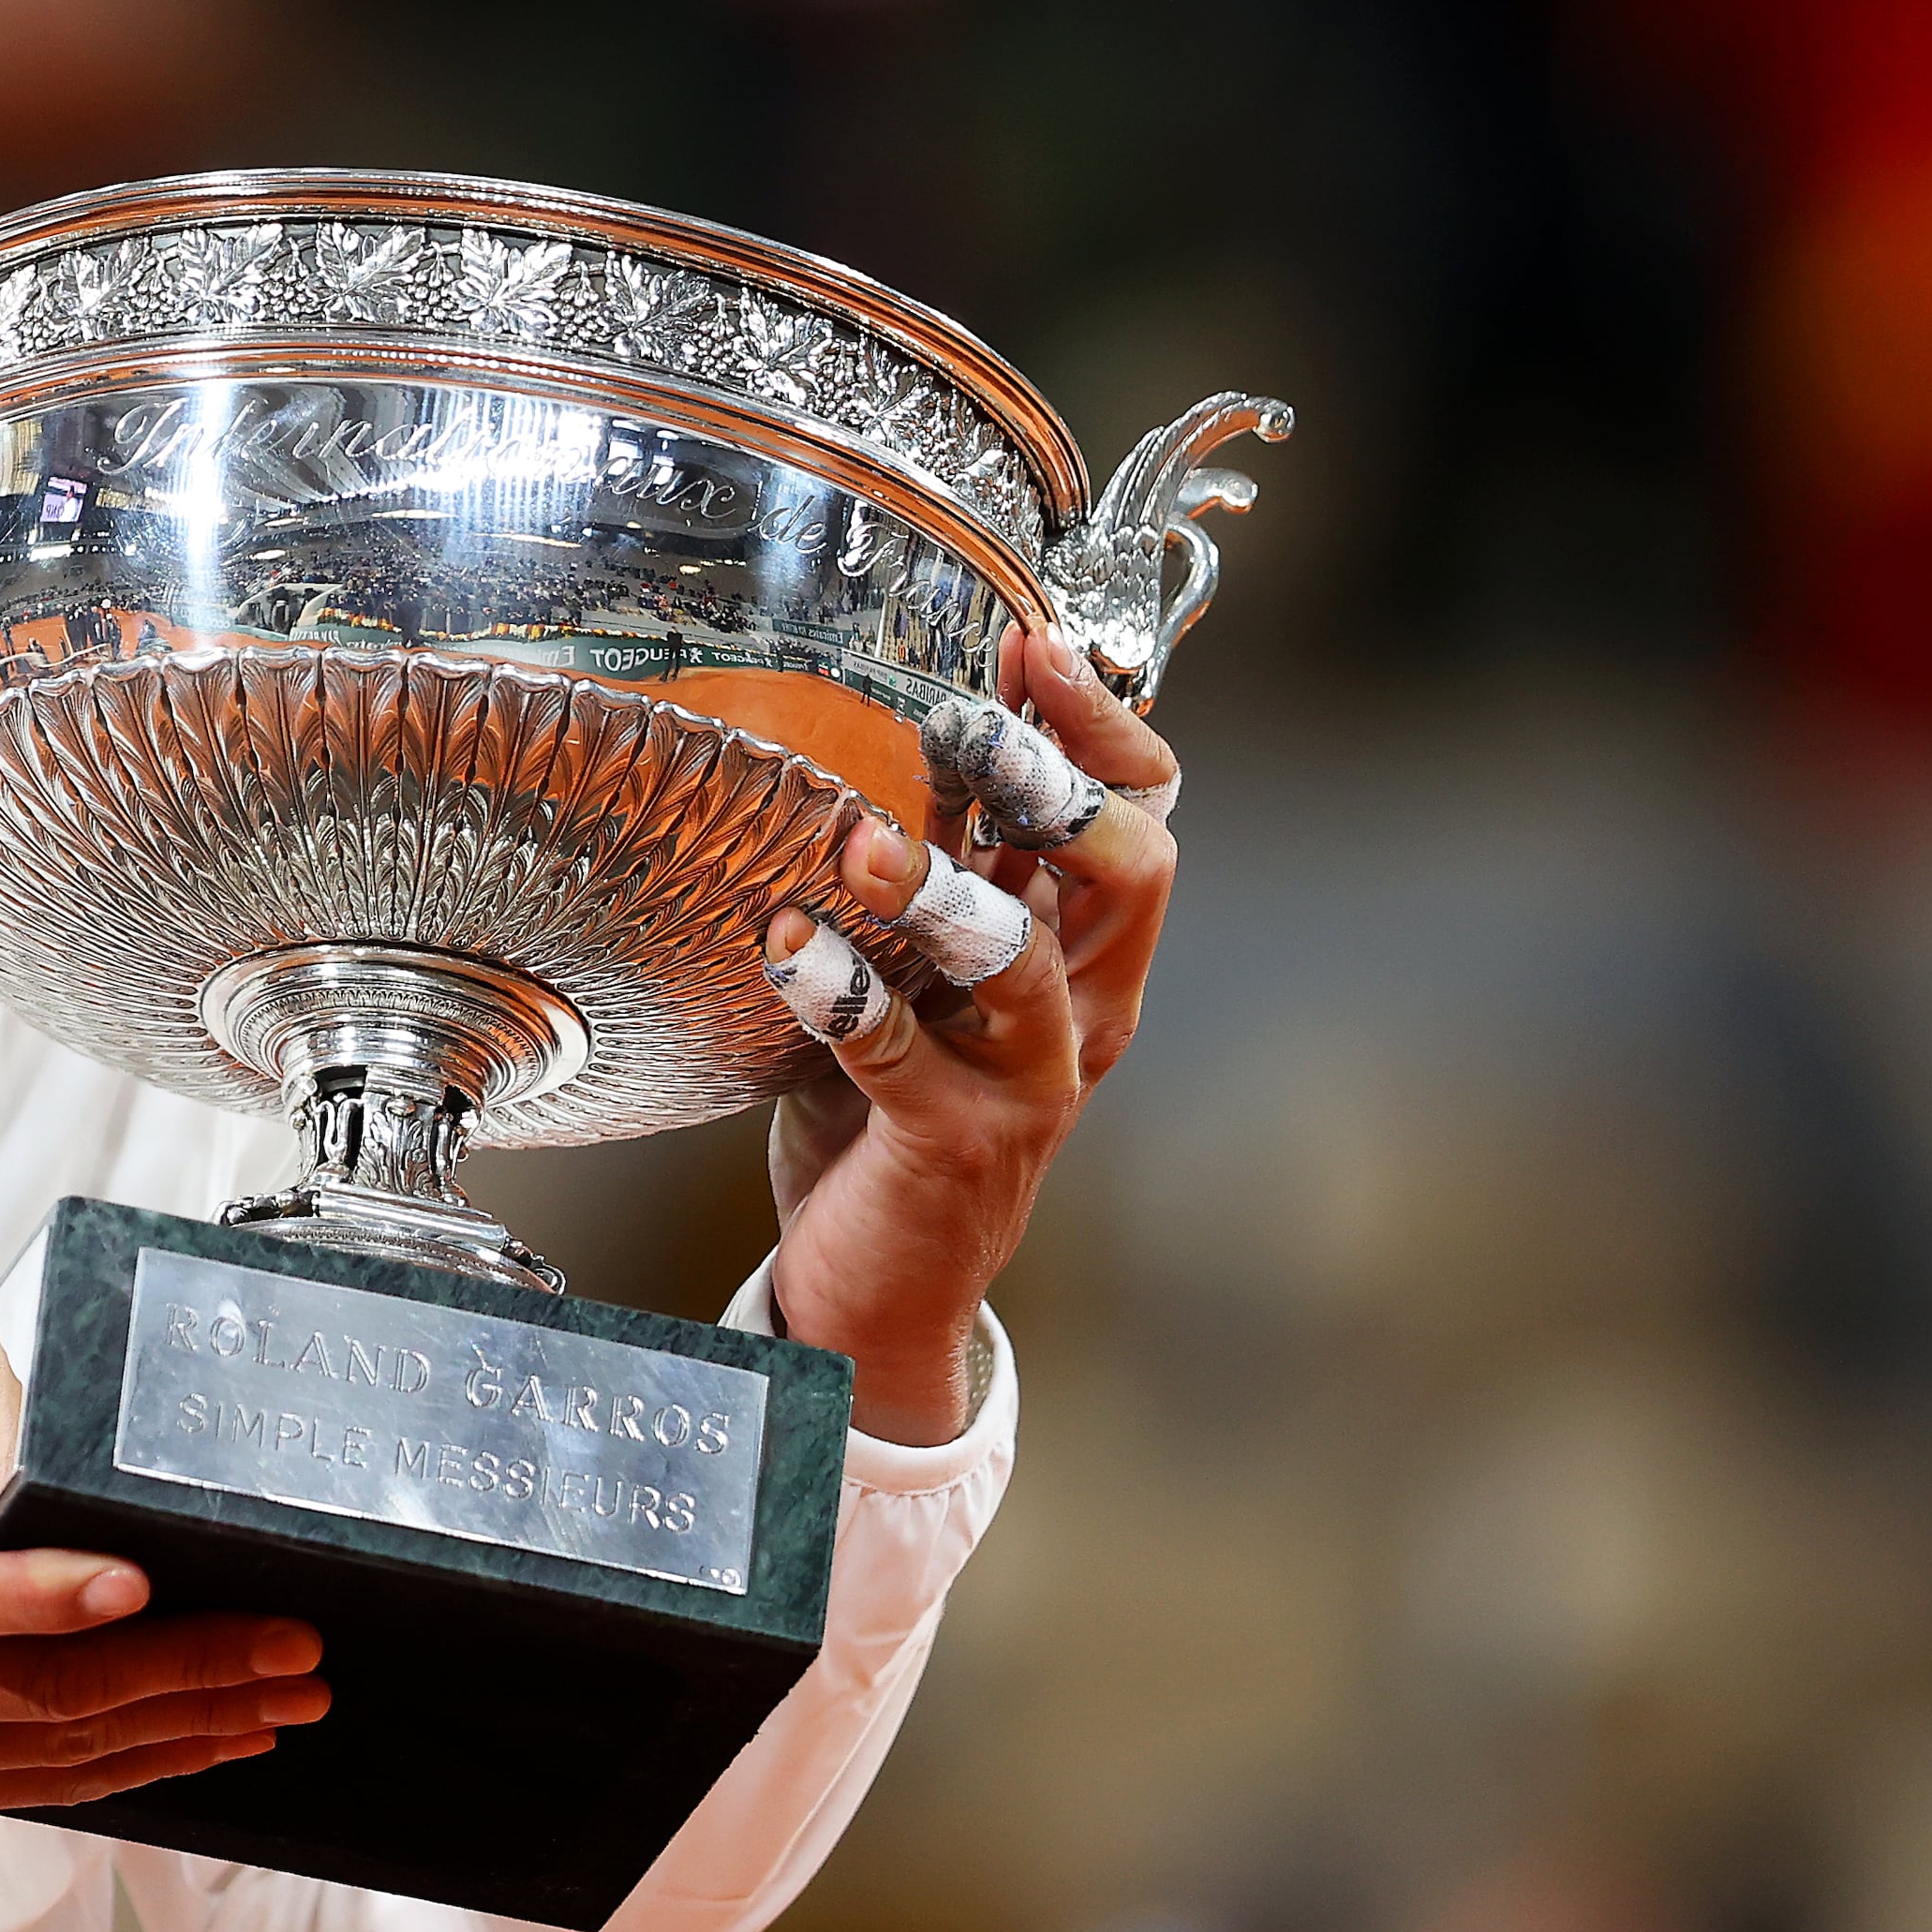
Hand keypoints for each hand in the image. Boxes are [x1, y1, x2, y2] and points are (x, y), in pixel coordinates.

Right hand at [0, 1275, 329, 1834]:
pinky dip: (122, 1769)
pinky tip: (192, 1748)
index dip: (55, 1596)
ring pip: (59, 1759)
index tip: (143, 1577)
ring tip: (278, 1704)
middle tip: (293, 1653)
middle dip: (188, 1677)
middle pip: (46, 1698)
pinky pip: (33, 1791)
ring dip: (182, 1733)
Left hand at [757, 624, 1183, 1443]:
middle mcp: (1078, 1013)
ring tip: (862, 843)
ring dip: (945, 893)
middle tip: (972, 722)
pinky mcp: (952, 1144)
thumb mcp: (922, 968)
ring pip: (1025, 969)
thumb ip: (939, 861)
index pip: (1144, 818)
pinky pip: (901, 1059)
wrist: (880, 1286)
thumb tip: (939, 722)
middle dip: (1054, 786)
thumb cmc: (894, 1108)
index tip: (1033, 644)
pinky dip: (843, 995)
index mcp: (1083, 955)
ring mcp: (1026, 1084)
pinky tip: (787, 947)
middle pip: (1130, 876)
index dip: (1103, 729)